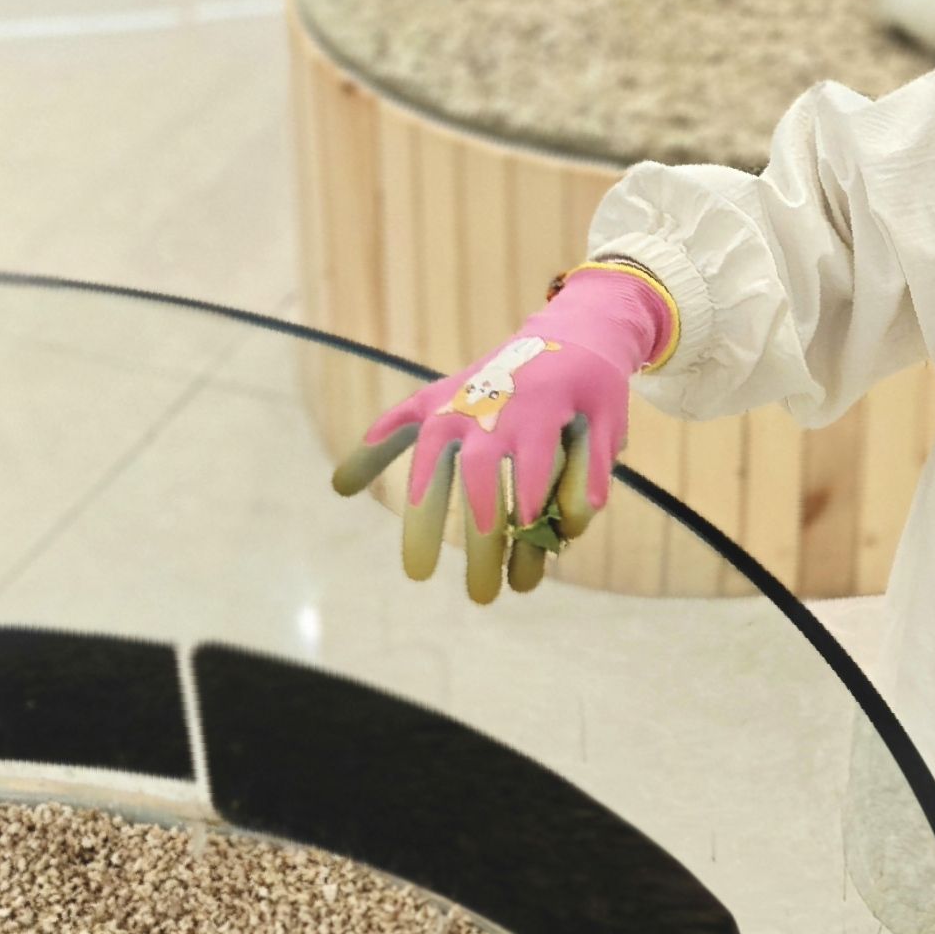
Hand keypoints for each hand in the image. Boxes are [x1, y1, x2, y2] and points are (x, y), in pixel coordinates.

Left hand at [331, 263, 675, 600]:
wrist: (573, 335)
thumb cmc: (495, 383)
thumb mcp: (437, 403)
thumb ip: (388, 440)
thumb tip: (338, 486)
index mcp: (451, 414)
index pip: (429, 476)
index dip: (422, 527)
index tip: (418, 574)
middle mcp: (494, 412)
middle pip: (481, 488)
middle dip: (481, 547)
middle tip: (479, 598)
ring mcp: (546, 413)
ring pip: (534, 486)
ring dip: (530, 538)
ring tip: (522, 582)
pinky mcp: (596, 419)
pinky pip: (587, 478)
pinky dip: (577, 507)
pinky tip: (566, 531)